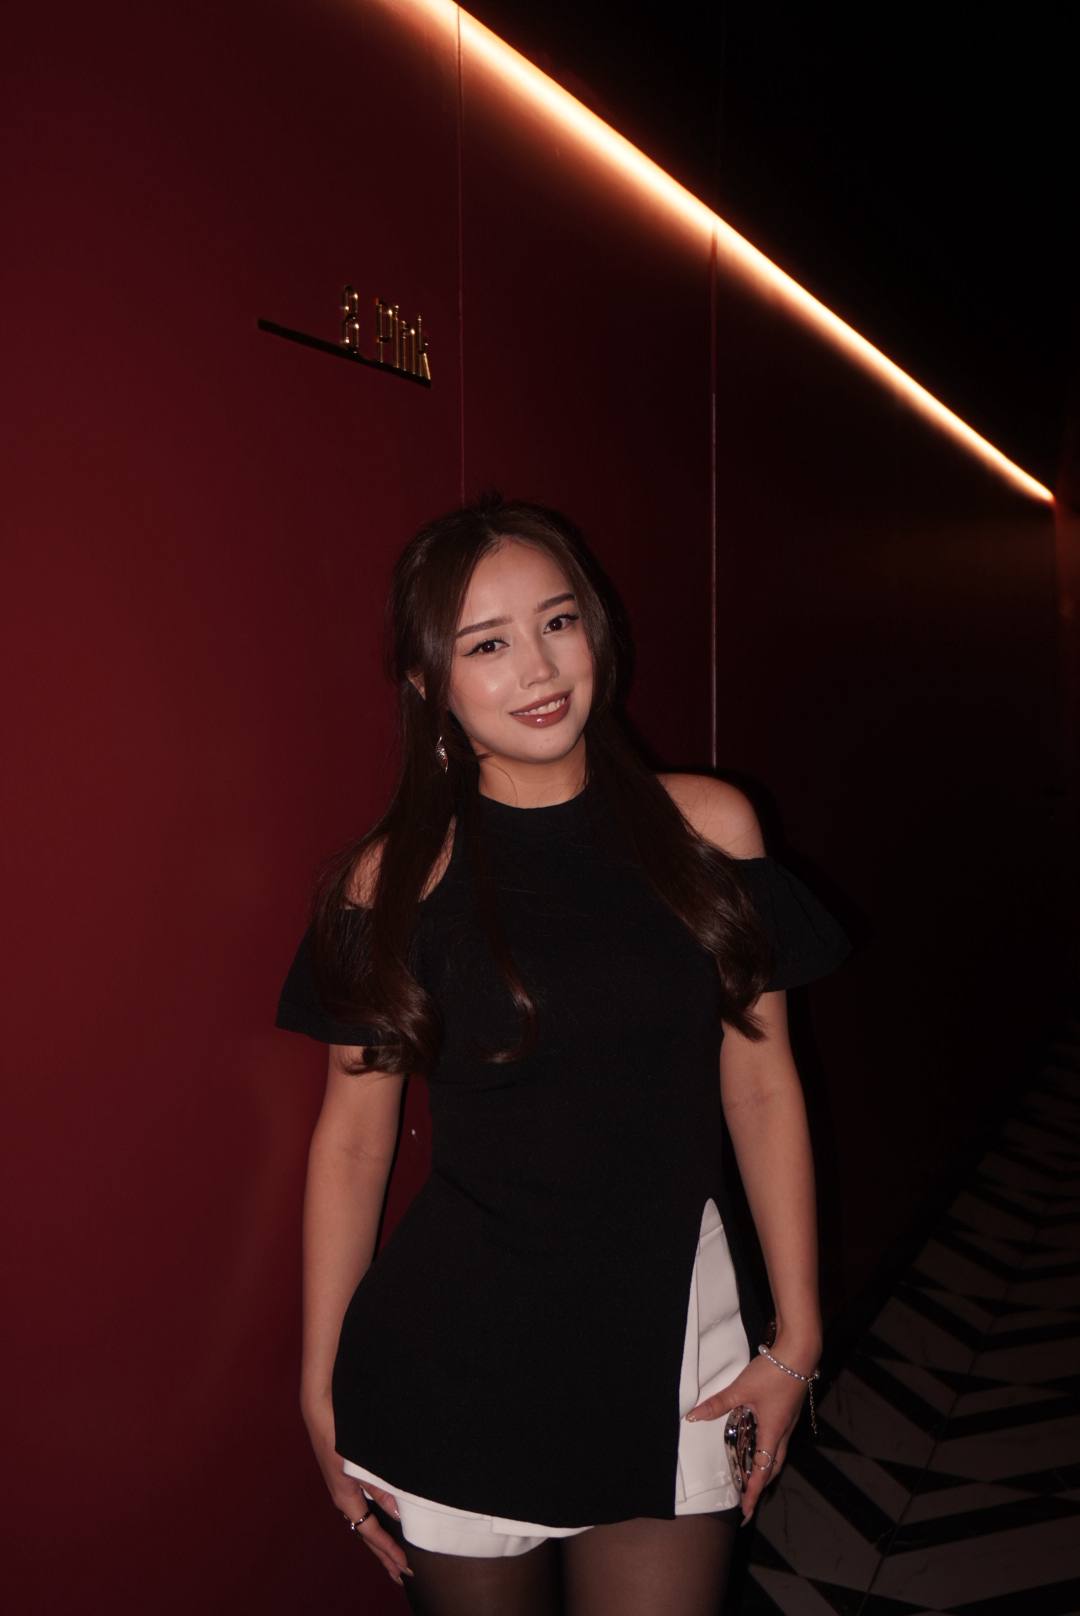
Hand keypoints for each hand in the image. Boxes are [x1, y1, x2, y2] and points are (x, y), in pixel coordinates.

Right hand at [302, 1396, 413, 1586]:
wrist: (320, 1410)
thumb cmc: (339, 1434)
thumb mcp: (361, 1464)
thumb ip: (378, 1488)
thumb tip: (396, 1513)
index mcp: (345, 1498)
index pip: (370, 1532)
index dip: (388, 1550)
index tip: (404, 1566)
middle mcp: (343, 1498)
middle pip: (365, 1534)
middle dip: (382, 1555)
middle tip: (400, 1575)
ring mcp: (343, 1489)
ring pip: (363, 1522)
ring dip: (378, 1541)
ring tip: (392, 1557)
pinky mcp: (344, 1478)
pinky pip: (361, 1508)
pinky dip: (373, 1522)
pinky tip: (381, 1521)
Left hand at [684, 1342, 814, 1523]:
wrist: (799, 1353)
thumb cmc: (772, 1373)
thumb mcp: (741, 1389)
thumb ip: (718, 1404)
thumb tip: (694, 1416)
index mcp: (772, 1432)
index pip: (761, 1471)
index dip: (753, 1492)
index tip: (746, 1511)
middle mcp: (782, 1432)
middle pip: (772, 1467)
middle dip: (760, 1485)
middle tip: (748, 1500)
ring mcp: (788, 1422)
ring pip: (777, 1454)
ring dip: (765, 1468)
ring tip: (751, 1477)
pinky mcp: (789, 1412)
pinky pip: (778, 1440)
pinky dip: (768, 1451)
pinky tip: (759, 1443)